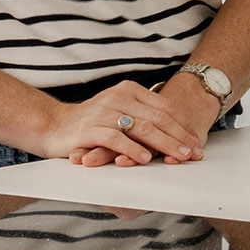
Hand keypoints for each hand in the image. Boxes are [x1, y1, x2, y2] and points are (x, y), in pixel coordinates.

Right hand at [36, 81, 204, 169]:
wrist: (52, 125)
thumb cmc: (91, 123)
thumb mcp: (119, 112)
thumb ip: (143, 117)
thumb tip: (177, 135)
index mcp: (129, 90)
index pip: (164, 108)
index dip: (183, 127)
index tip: (197, 144)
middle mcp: (118, 97)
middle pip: (157, 118)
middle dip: (179, 138)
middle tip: (194, 154)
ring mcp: (104, 111)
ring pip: (141, 128)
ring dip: (164, 144)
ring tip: (179, 157)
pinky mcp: (89, 128)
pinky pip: (115, 138)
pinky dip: (132, 149)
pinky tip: (145, 159)